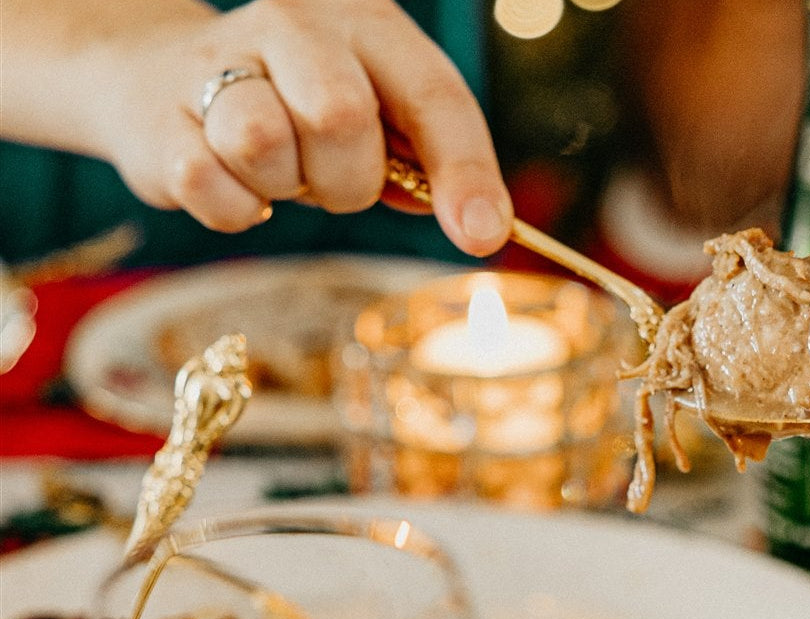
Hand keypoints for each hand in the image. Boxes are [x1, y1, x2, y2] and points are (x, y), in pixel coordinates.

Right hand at [91, 0, 511, 253]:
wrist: (158, 81)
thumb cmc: (295, 108)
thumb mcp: (375, 120)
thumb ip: (428, 164)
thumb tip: (479, 224)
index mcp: (364, 21)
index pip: (432, 94)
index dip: (464, 170)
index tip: (482, 236)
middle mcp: (292, 21)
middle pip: (340, 116)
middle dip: (348, 178)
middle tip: (329, 178)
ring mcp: (218, 62)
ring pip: (266, 145)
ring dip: (284, 186)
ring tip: (275, 170)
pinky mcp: (164, 119)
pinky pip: (213, 188)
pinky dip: (234, 208)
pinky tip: (231, 182)